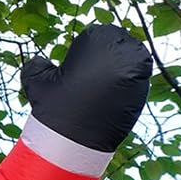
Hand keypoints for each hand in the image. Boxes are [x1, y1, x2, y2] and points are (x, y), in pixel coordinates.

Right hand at [22, 23, 151, 153]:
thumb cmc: (55, 109)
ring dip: (117, 73)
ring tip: (98, 94)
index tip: (77, 71)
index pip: (96, 36)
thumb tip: (39, 62)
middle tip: (89, 83)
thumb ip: (37, 65)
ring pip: (128, 64)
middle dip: (105, 60)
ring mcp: (136, 70)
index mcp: (99, 37)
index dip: (84, 54)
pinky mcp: (144, 89)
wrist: (74, 142)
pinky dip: (125, 89)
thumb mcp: (36, 81)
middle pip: (116, 47)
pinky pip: (136, 82)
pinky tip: (108, 103)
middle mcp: (123, 48)